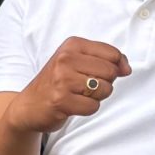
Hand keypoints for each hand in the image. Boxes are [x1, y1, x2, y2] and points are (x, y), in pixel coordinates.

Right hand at [10, 37, 130, 134]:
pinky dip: (87, 109)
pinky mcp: (61, 100)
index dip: (116, 67)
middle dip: (104, 83)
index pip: (112, 54)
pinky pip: (93, 106)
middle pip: (110, 72)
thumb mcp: (77, 61)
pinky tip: (73, 105)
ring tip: (78, 95)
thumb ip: (105, 60)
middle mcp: (66, 59)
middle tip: (85, 86)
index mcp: (71, 45)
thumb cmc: (56, 83)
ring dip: (96, 97)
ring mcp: (62, 80)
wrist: (28, 106)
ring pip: (104, 89)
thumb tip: (126, 69)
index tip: (103, 74)